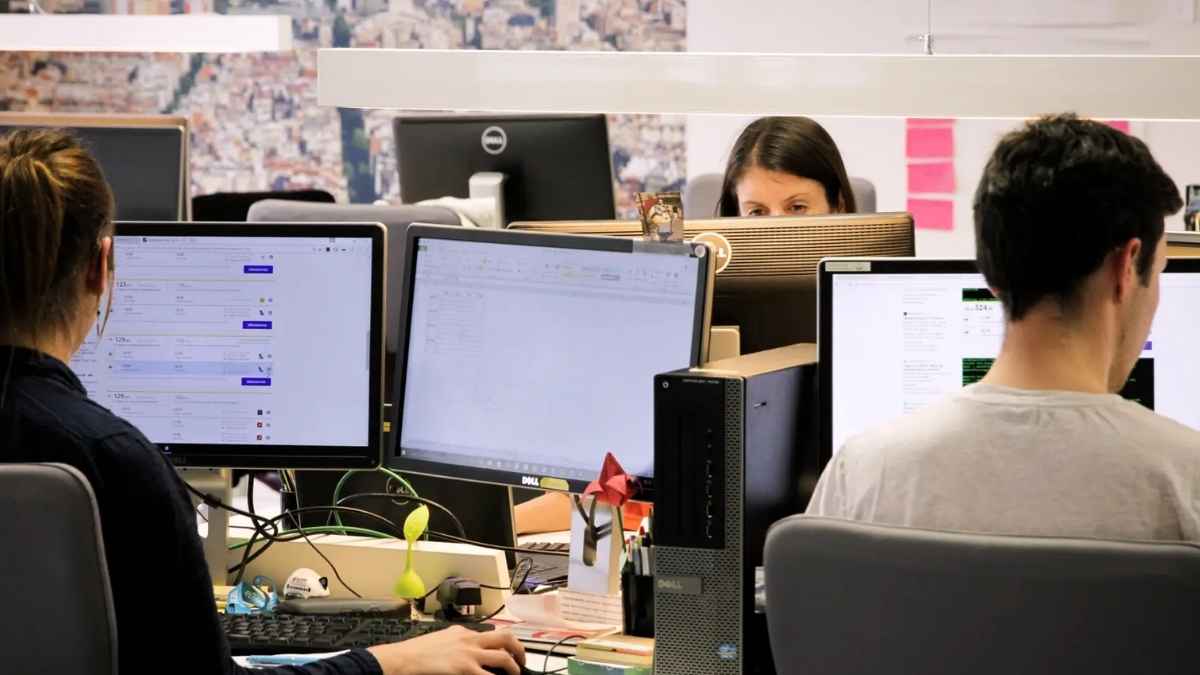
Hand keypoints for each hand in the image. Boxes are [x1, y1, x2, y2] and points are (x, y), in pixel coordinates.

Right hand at [367, 625, 525, 674]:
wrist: (404, 658)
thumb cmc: (416, 651)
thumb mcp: (441, 639)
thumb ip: (456, 641)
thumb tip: (464, 647)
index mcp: (464, 632)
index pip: (492, 634)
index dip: (505, 644)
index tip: (510, 652)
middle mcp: (470, 640)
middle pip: (506, 638)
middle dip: (519, 650)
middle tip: (522, 662)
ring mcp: (469, 654)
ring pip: (504, 657)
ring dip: (514, 668)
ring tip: (516, 674)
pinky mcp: (465, 668)